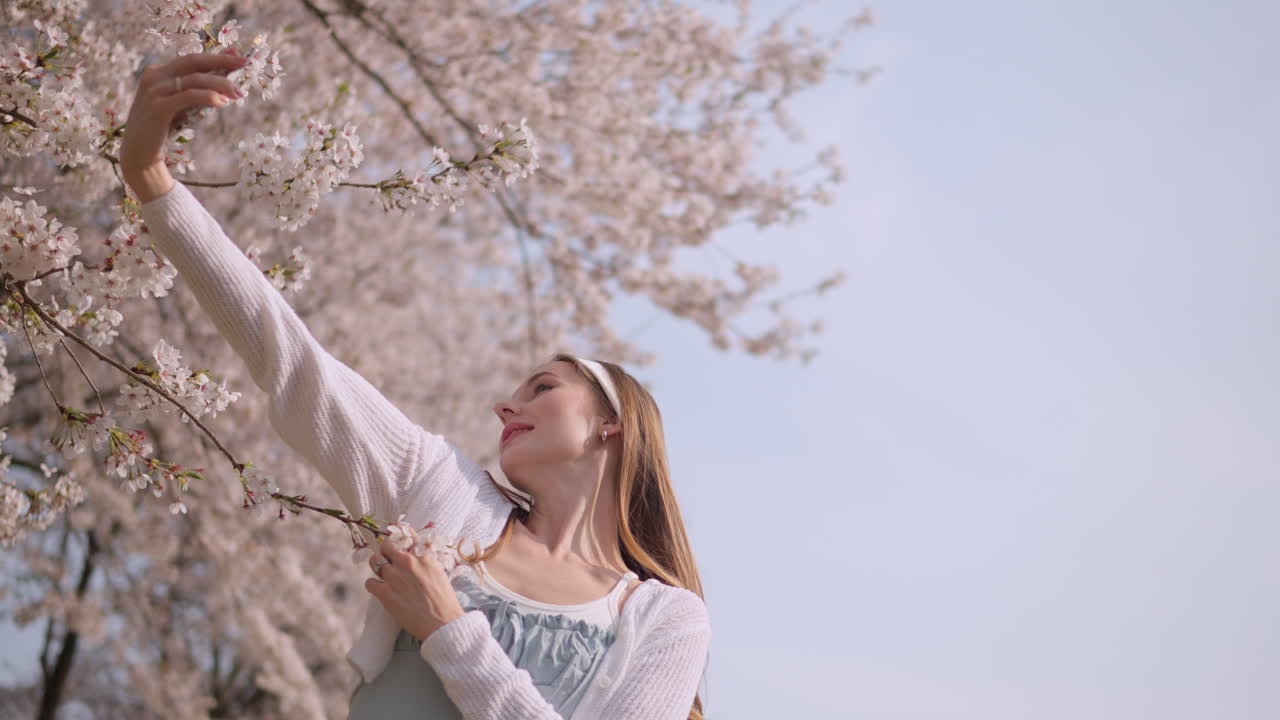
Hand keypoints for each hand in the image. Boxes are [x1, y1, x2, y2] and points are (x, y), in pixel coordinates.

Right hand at [119, 51, 247, 201]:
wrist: (139, 154)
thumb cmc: (163, 129)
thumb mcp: (181, 106)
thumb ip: (197, 90)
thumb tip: (224, 80)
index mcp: (158, 72)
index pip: (191, 59)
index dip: (216, 56)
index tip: (239, 55)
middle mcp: (154, 76)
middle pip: (193, 61)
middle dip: (221, 61)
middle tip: (244, 64)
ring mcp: (154, 90)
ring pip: (194, 79)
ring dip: (220, 83)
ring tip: (238, 93)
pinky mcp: (157, 107)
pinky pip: (188, 96)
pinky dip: (208, 96)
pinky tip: (222, 102)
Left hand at [365, 540, 467, 642]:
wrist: (442, 622)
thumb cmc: (444, 601)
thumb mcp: (440, 572)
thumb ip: (427, 560)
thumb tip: (418, 555)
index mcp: (423, 556)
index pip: (407, 536)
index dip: (400, 539)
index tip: (398, 543)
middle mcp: (407, 562)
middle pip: (386, 546)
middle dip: (385, 552)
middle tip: (388, 560)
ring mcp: (394, 576)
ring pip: (374, 561)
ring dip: (377, 566)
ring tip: (382, 575)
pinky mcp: (385, 593)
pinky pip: (369, 582)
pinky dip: (374, 586)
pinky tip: (381, 590)